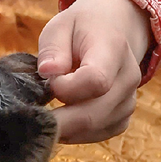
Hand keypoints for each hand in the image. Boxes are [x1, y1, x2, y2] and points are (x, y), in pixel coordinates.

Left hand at [36, 0, 152, 143]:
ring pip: (97, 127)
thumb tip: (49, 71)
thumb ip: (53, 49)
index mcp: (113, 48)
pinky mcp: (123, 115)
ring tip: (43, 118)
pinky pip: (100, 133)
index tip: (49, 83)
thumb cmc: (79, 30)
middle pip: (95, 113)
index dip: (67, 88)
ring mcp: (129, 99)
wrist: (110, 30)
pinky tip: (62, 123)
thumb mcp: (59, 27)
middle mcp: (128, 77)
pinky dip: (78, 134)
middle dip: (59, 121)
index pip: (95, 80)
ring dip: (66, 129)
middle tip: (31, 120)